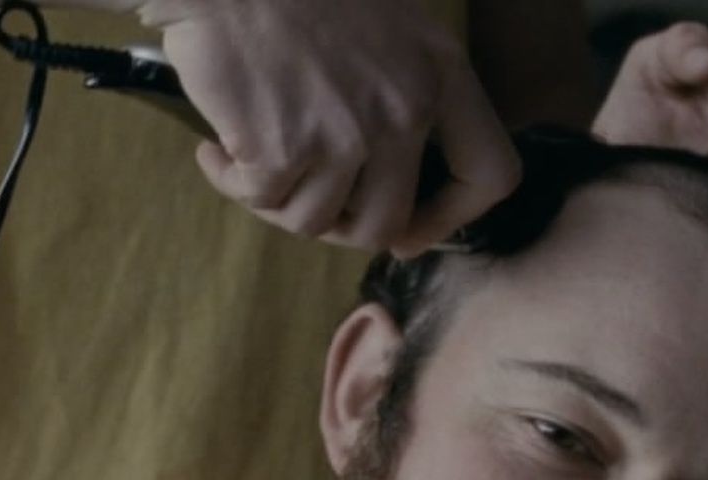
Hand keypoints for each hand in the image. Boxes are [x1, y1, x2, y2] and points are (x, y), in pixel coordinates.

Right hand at [139, 0, 520, 254]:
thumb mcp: (388, 21)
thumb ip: (407, 84)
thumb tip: (392, 173)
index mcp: (441, 73)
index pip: (491, 174)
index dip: (452, 217)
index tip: (412, 230)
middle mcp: (403, 110)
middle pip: (386, 223)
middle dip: (339, 227)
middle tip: (306, 200)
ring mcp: (344, 134)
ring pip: (315, 221)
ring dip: (278, 204)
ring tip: (252, 162)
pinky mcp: (282, 149)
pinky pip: (262, 200)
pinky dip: (233, 184)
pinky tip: (216, 152)